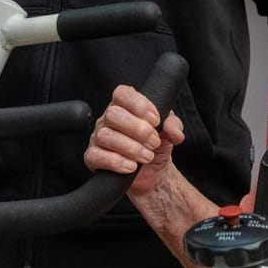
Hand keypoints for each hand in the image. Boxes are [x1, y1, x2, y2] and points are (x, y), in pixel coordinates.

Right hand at [85, 83, 184, 200]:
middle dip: (138, 130)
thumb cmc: (156, 146)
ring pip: (106, 136)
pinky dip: (117, 162)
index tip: (156, 121)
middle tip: (154, 142)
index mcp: (124, 107)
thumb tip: (173, 131)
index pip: (122, 93)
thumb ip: (173, 126)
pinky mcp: (93, 158)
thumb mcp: (170, 132)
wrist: (153, 173)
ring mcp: (98, 138)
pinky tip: (132, 166)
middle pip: (113, 114)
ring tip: (147, 156)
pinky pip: (96, 156)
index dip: (140, 105)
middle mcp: (108, 119)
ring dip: (131, 148)